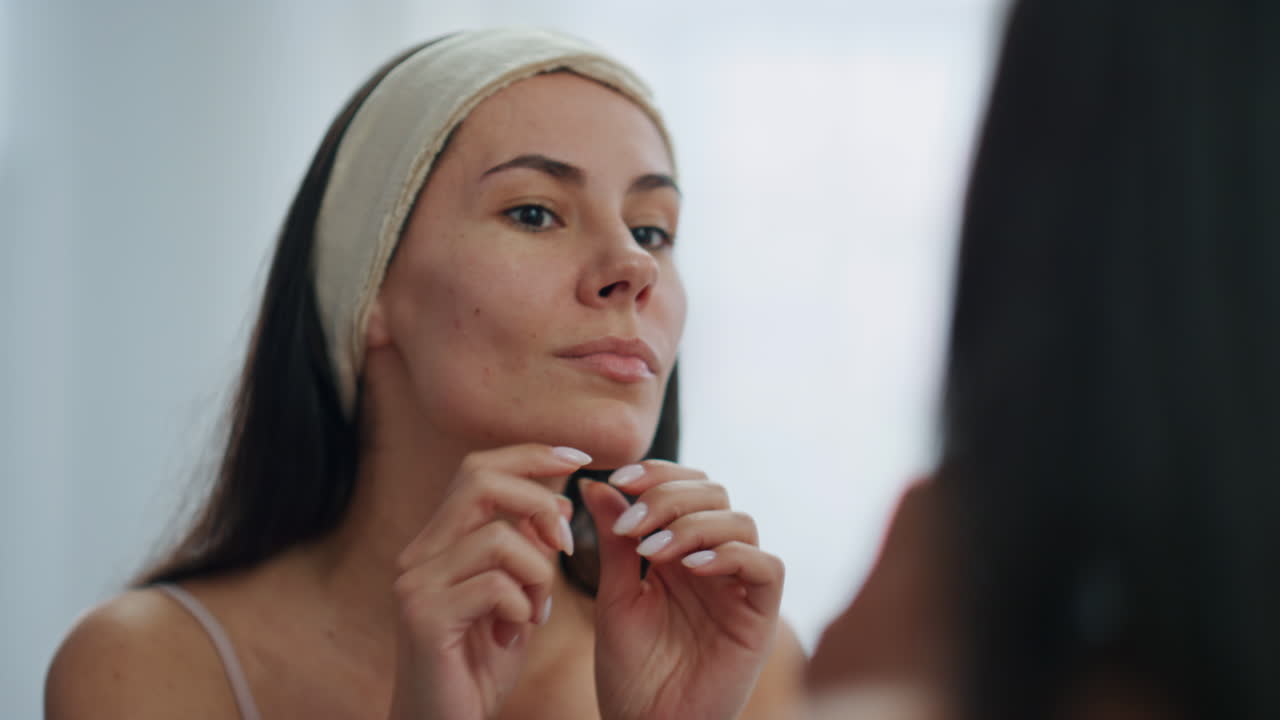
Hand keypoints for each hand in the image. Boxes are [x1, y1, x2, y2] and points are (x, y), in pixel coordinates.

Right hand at [387, 444, 586, 719]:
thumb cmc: (480, 666)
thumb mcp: (516, 598)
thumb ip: (529, 551)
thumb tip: (560, 499)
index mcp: (438, 543)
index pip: (478, 469)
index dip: (531, 455)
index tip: (580, 459)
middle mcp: (418, 554)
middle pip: (479, 479)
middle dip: (538, 501)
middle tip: (566, 544)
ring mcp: (415, 584)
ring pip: (498, 536)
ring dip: (537, 573)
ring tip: (535, 612)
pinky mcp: (424, 617)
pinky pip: (495, 585)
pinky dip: (522, 606)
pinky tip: (515, 635)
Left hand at [581, 461, 784, 719]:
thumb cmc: (629, 670)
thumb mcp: (614, 596)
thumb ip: (613, 540)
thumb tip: (595, 483)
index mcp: (679, 551)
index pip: (685, 486)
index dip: (657, 473)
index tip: (617, 479)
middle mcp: (714, 562)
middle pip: (714, 494)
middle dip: (670, 497)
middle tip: (632, 525)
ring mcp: (740, 588)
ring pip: (741, 522)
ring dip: (694, 525)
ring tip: (653, 552)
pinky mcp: (760, 617)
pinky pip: (766, 567)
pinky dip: (731, 555)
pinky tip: (691, 567)